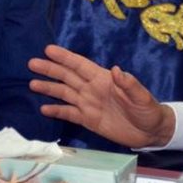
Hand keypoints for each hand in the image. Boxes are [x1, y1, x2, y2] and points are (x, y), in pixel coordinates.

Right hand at [29, 44, 174, 148]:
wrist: (150, 132)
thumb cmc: (148, 110)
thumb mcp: (141, 97)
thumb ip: (129, 84)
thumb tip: (115, 70)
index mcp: (103, 79)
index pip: (80, 65)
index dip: (65, 57)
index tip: (49, 50)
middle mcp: (92, 89)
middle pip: (67, 77)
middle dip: (50, 69)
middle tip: (32, 63)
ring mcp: (89, 104)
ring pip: (65, 93)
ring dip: (49, 88)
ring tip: (31, 83)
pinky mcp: (89, 120)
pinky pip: (69, 114)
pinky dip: (56, 111)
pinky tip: (43, 108)